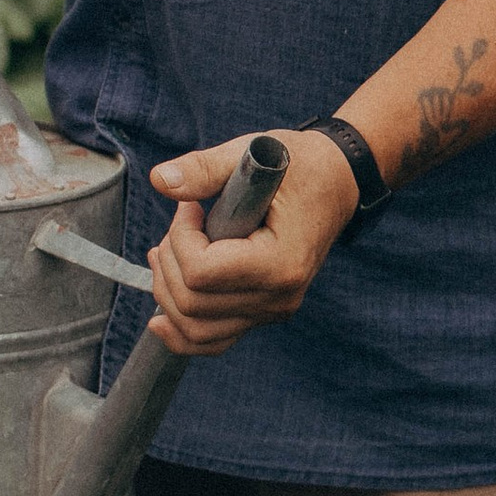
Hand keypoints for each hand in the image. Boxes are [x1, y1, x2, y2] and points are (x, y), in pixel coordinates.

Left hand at [145, 129, 361, 357]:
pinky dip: (180, 333)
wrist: (334, 185)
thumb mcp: (255, 153)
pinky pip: (212, 341)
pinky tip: (160, 318)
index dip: (180, 238)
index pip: (202, 273)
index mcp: (281, 261)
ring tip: (167, 255)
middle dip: (170, 262)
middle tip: (180, 225)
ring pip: (195, 331)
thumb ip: (204, 169)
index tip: (189, 208)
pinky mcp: (261, 314)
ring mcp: (271, 310)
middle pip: (192, 304)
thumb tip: (160, 180)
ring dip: (167, 293)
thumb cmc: (298, 167)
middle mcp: (279, 296)